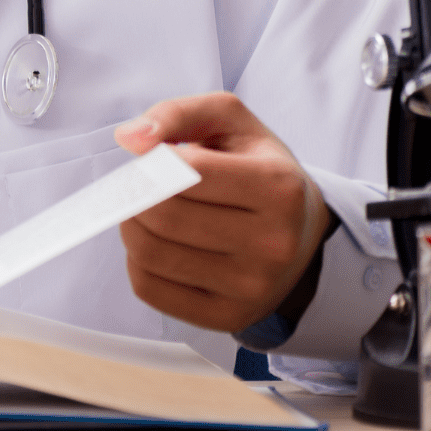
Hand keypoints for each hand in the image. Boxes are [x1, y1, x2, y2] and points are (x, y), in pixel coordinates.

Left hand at [113, 93, 333, 332]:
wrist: (301, 231)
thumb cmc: (257, 168)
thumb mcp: (229, 121)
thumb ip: (177, 113)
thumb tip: (129, 137)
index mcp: (279, 187)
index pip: (186, 173)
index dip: (153, 162)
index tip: (151, 160)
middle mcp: (275, 242)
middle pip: (164, 216)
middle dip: (135, 195)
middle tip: (140, 187)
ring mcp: (253, 287)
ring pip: (149, 254)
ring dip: (131, 225)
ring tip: (147, 213)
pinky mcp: (228, 317)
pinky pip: (149, 288)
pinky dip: (136, 261)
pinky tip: (159, 245)